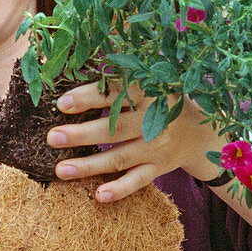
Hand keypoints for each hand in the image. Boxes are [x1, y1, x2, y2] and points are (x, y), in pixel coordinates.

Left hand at [46, 80, 225, 200]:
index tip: (62, 103)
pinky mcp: (158, 169)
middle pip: (115, 129)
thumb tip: (85, 55)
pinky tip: (98, 195)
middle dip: (82, 134)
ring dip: (89, 165)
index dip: (90, 97)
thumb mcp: (152, 83)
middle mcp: (155, 121)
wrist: (199, 133)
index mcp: (151, 93)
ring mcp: (157, 148)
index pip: (118, 93)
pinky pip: (137, 182)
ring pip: (120, 158)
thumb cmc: (161, 103)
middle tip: (52, 137)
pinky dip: (119, 190)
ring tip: (60, 170)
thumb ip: (121, 77)